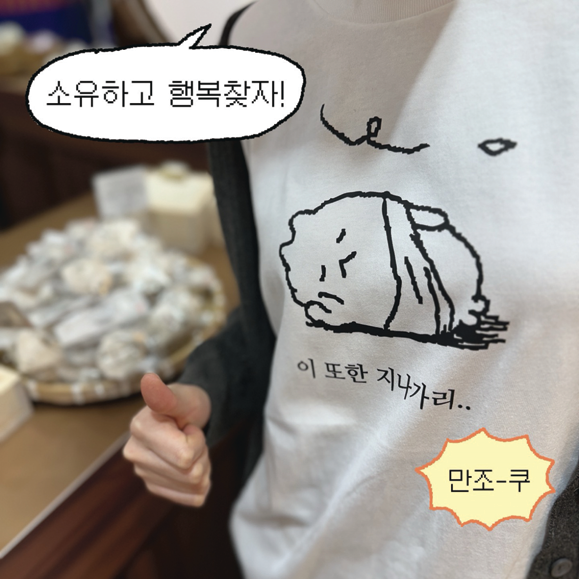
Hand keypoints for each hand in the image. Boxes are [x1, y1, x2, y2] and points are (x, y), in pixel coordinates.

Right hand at [123, 373, 211, 506]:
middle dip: (201, 454)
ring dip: (203, 466)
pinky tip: (193, 465)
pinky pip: (192, 498)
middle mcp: (135, 453)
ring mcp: (143, 473)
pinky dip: (201, 483)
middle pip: (191, 473)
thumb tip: (150, 384)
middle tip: (192, 437)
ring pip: (194, 486)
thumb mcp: (183, 396)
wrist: (191, 415)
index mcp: (140, 429)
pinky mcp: (155, 486)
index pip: (185, 456)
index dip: (197, 441)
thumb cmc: (188, 403)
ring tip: (192, 448)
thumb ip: (167, 396)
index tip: (188, 427)